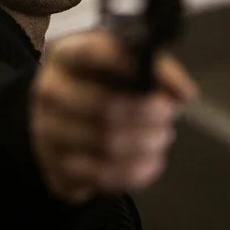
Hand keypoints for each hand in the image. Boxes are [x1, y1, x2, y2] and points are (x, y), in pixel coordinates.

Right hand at [30, 28, 198, 203]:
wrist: (65, 118)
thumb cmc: (101, 84)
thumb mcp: (125, 63)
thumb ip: (157, 69)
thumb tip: (183, 93)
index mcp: (65, 55)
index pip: (89, 53)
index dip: (124, 64)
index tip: (152, 75)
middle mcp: (49, 91)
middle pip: (104, 107)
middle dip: (147, 114)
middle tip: (167, 114)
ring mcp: (47, 131)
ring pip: (106, 145)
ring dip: (145, 144)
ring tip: (161, 136)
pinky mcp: (55, 166)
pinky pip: (101, 176)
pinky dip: (134, 171)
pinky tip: (149, 160)